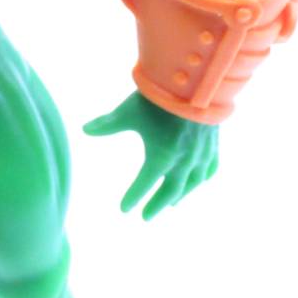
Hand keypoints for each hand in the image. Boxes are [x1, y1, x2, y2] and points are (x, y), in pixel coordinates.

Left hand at [83, 90, 217, 219]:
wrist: (197, 80)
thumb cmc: (159, 96)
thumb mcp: (129, 111)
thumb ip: (108, 124)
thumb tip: (85, 129)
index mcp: (161, 156)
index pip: (143, 184)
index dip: (133, 197)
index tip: (124, 209)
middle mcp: (182, 161)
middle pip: (169, 191)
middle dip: (156, 204)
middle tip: (147, 217)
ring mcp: (200, 154)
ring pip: (191, 184)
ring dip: (179, 195)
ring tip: (171, 203)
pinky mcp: (213, 144)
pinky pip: (209, 169)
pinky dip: (201, 178)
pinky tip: (198, 181)